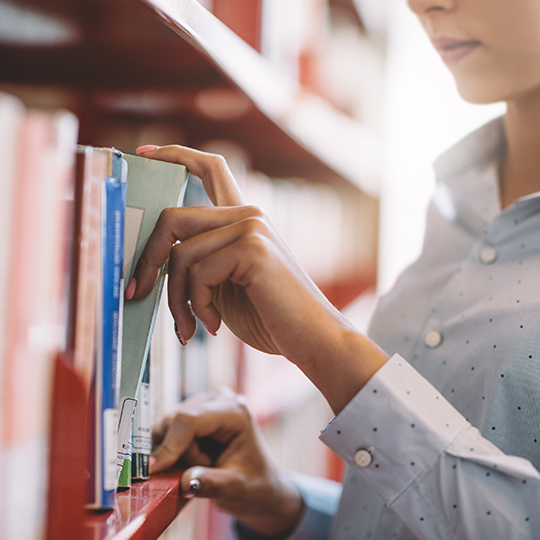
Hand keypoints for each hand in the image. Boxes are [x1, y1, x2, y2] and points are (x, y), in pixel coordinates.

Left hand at [131, 145, 388, 413]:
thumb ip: (198, 264)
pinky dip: (196, 306)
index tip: (144, 155)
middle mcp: (248, 215)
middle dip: (147, 258)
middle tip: (137, 291)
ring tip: (189, 327)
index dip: (174, 155)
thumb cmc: (267, 316)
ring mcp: (252, 228)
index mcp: (243, 219)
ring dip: (176, 299)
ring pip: (180, 253)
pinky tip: (212, 325)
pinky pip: (198, 273)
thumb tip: (150, 265)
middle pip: (173, 217)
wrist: (311, 340)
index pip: (209, 168)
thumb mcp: (224, 285)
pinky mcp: (253, 249)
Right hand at [151, 388, 303, 537]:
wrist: (260, 483)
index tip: (155, 469)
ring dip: (176, 451)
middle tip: (201, 469)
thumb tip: (184, 481)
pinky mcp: (195, 410)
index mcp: (234, 412)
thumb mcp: (234, 488)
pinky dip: (173, 448)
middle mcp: (220, 399)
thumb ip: (209, 484)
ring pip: (168, 424)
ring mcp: (206, 401)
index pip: (189, 419)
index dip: (170, 444)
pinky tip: (194, 457)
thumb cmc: (253, 484)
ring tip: (202, 463)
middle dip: (178, 452)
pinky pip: (168, 428)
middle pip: (175, 420)